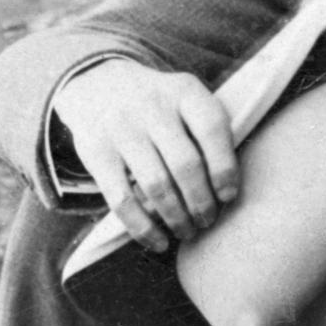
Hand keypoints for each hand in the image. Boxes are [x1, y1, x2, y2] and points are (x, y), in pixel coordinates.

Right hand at [55, 62, 238, 249]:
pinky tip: (158, 241)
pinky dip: (142, 228)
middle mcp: (152, 106)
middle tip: (208, 221)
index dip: (225, 168)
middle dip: (202, 202)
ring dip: (176, 217)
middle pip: (186, 164)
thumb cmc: (158, 105)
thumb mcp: (184, 99)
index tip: (229, 197)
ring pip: (156, 185)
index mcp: (184, 91)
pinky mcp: (96, 151)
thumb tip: (229, 192)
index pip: (212, 129)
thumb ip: (207, 132)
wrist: (97, 84)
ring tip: (186, 231)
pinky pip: (122, 199)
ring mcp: (122, 128)